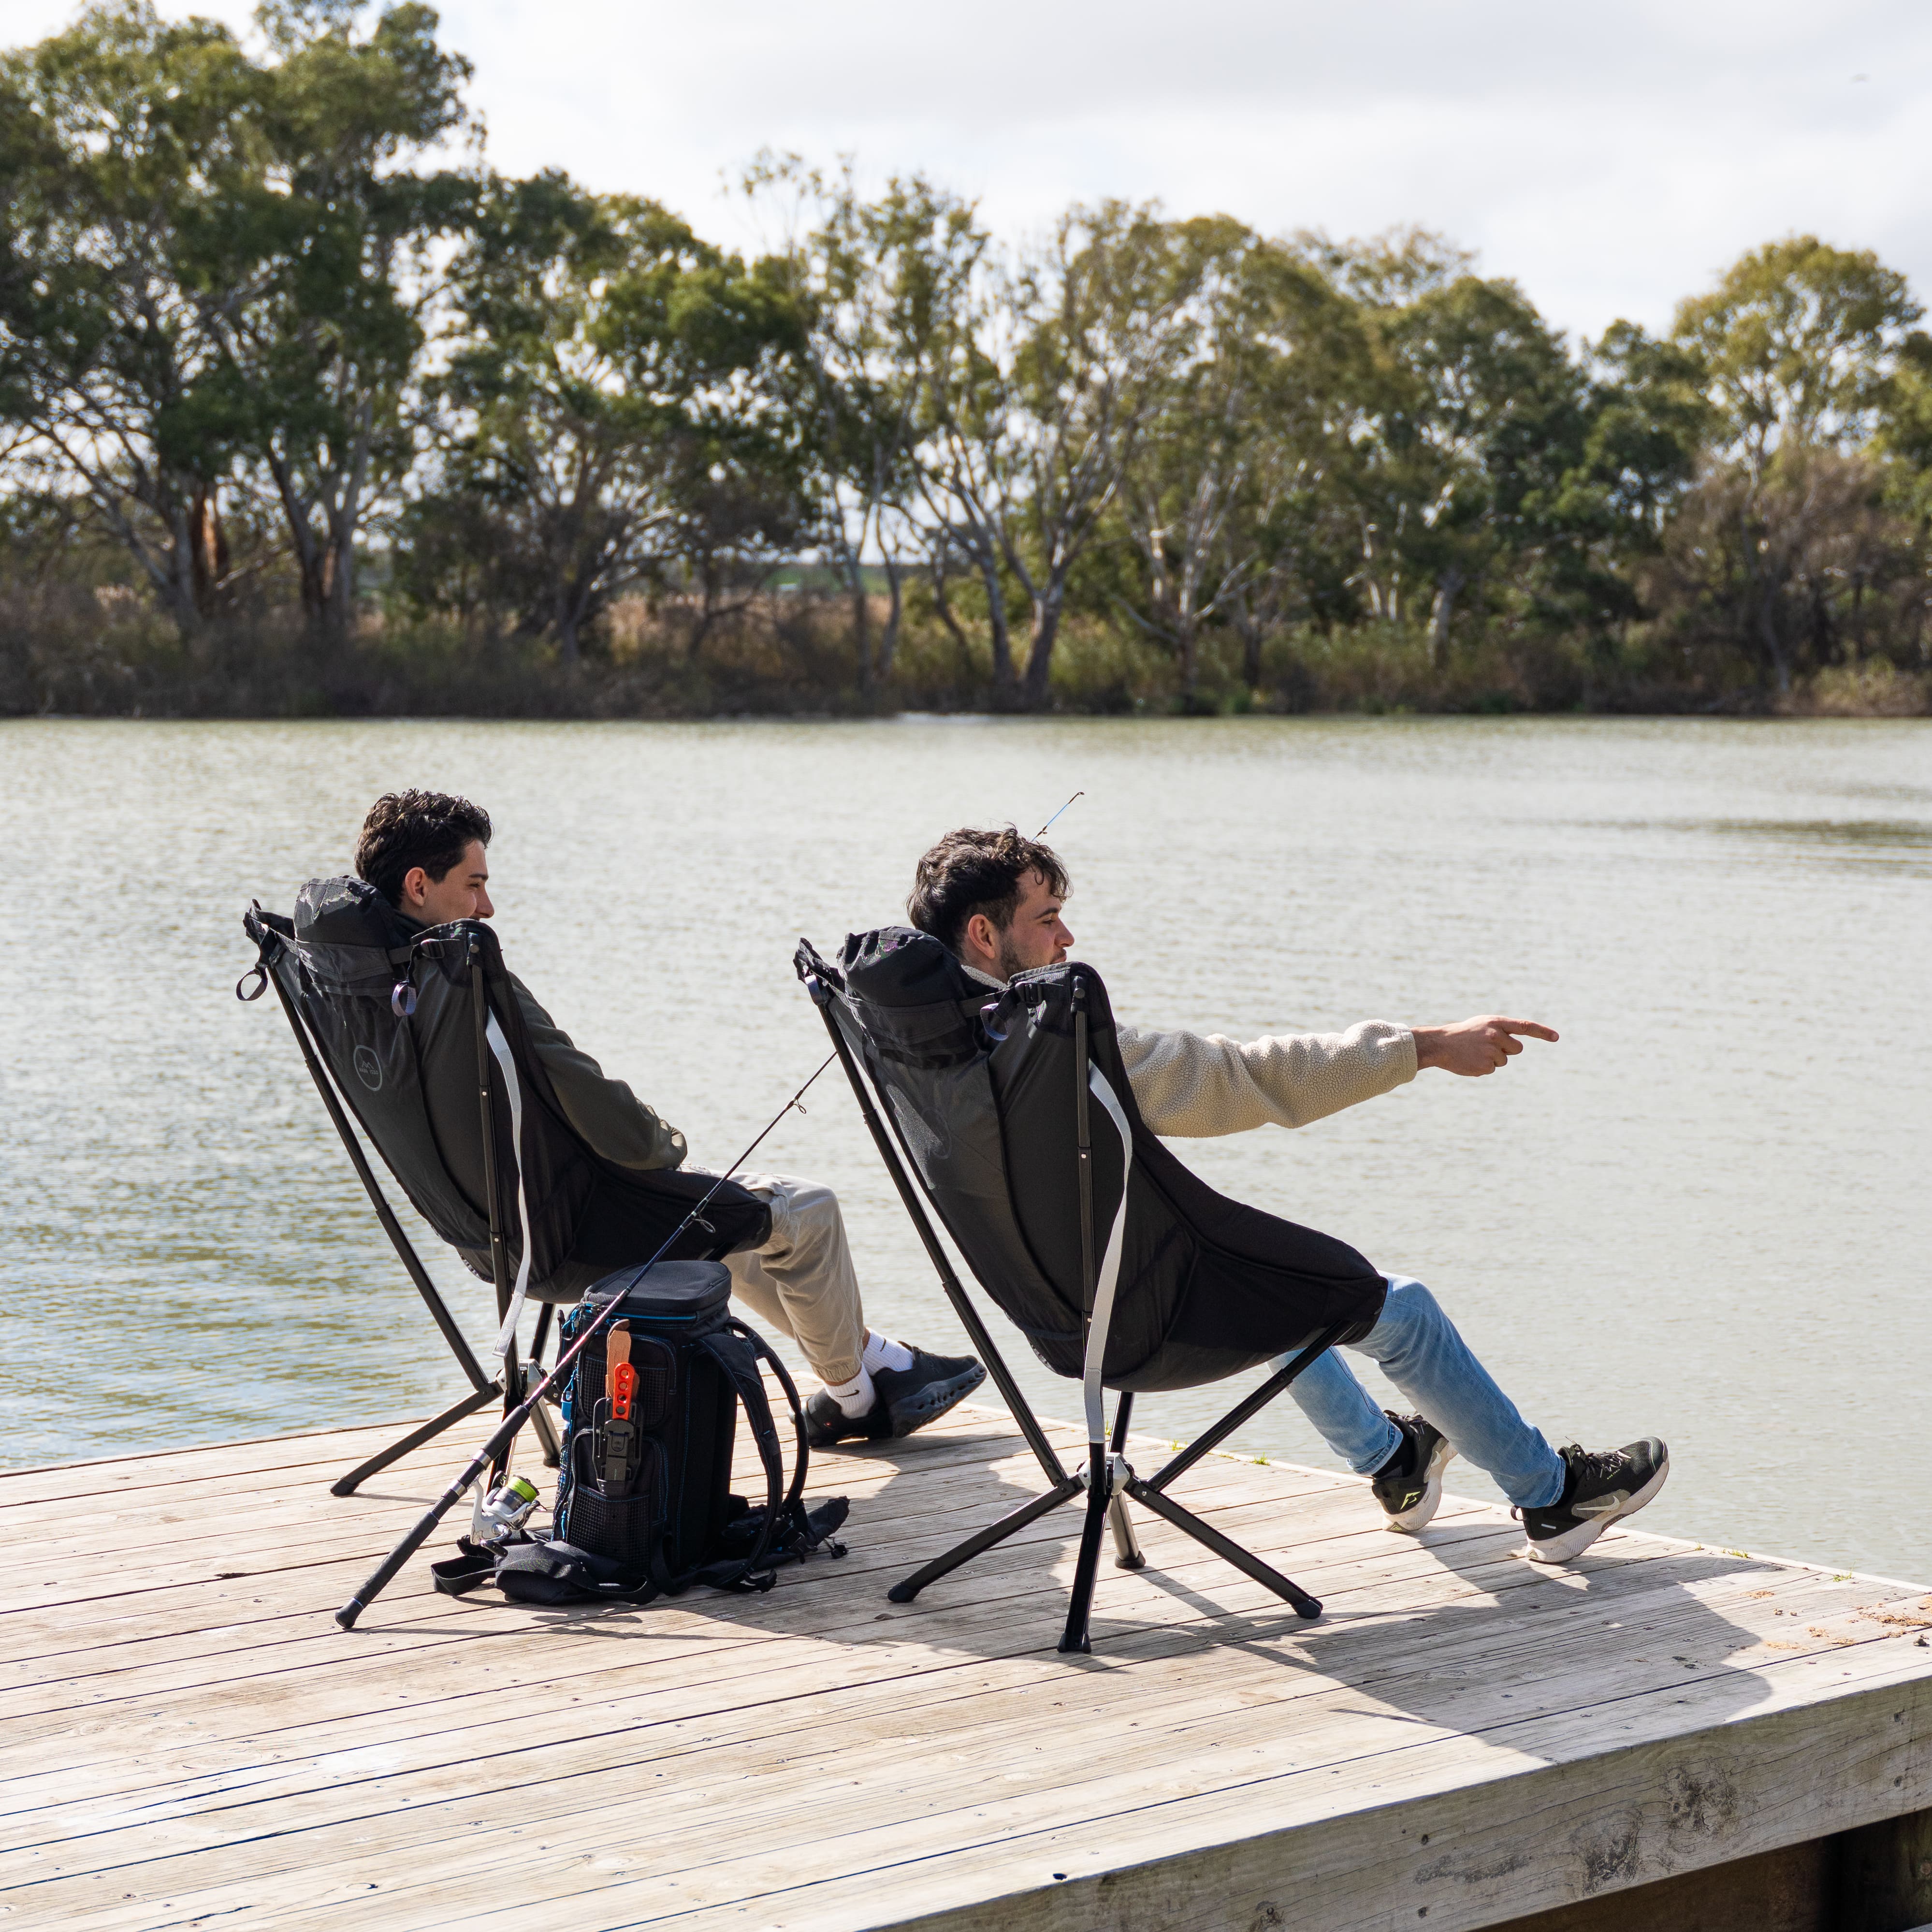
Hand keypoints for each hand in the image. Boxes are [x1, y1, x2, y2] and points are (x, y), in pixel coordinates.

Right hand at [1412, 1016, 1557, 1076]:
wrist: (1440, 1044)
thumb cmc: (1463, 1033)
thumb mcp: (1482, 1025)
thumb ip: (1501, 1030)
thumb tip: (1517, 1045)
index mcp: (1496, 1022)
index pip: (1525, 1026)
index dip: (1542, 1032)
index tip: (1556, 1037)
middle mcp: (1495, 1035)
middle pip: (1516, 1048)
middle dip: (1506, 1050)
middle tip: (1488, 1046)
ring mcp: (1490, 1051)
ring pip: (1503, 1061)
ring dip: (1492, 1059)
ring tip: (1474, 1052)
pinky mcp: (1485, 1066)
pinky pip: (1492, 1069)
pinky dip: (1483, 1067)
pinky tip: (1470, 1060)